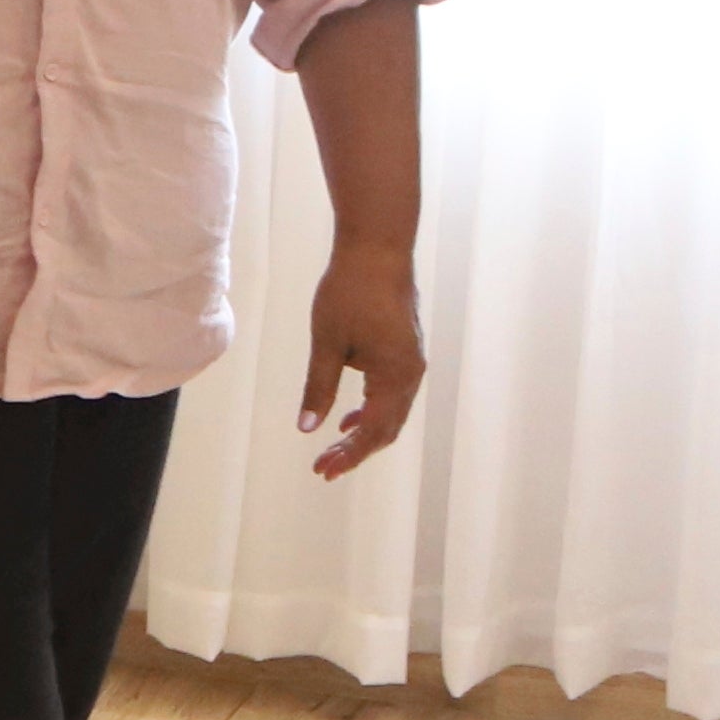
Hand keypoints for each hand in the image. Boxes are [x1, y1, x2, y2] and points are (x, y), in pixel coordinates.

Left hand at [298, 237, 424, 479]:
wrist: (378, 250)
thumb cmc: (350, 293)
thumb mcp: (326, 344)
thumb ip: (318, 388)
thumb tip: (307, 428)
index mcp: (395, 376)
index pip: (373, 430)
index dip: (348, 455)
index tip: (322, 470)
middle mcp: (411, 374)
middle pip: (387, 428)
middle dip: (356, 451)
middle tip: (323, 468)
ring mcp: (412, 363)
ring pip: (392, 413)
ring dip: (364, 433)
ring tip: (333, 450)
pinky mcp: (405, 351)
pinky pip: (392, 394)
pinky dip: (371, 411)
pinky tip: (348, 418)